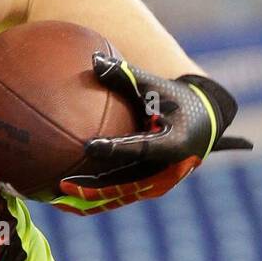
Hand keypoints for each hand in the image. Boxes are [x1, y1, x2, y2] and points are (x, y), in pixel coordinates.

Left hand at [50, 53, 251, 215]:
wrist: (203, 123)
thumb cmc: (175, 99)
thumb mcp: (155, 86)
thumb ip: (125, 75)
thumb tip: (94, 59)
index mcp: (173, 143)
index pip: (140, 147)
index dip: (116, 148)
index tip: (89, 146)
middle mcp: (166, 169)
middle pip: (125, 182)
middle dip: (94, 188)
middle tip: (63, 185)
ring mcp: (157, 182)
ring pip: (119, 195)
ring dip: (89, 200)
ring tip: (58, 200)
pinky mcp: (148, 188)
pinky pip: (118, 196)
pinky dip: (94, 200)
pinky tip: (65, 201)